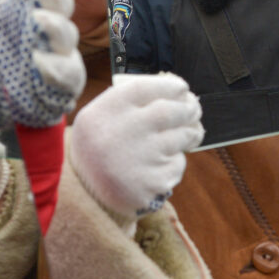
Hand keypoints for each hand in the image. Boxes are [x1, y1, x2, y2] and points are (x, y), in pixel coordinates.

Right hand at [69, 74, 203, 222]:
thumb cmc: (99, 146)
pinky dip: (176, 160)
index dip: (169, 85)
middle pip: (168, 111)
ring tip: (189, 132)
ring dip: (190, 133)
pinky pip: (177, 163)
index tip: (181, 88)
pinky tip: (162, 162)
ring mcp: (139, 159)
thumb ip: (130, 100)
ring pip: (180, 137)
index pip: (144, 88)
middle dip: (188, 109)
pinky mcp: (153, 182)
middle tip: (193, 109)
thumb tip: (174, 92)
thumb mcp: (98, 116)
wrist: (85, 193)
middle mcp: (122, 133)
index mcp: (106, 112)